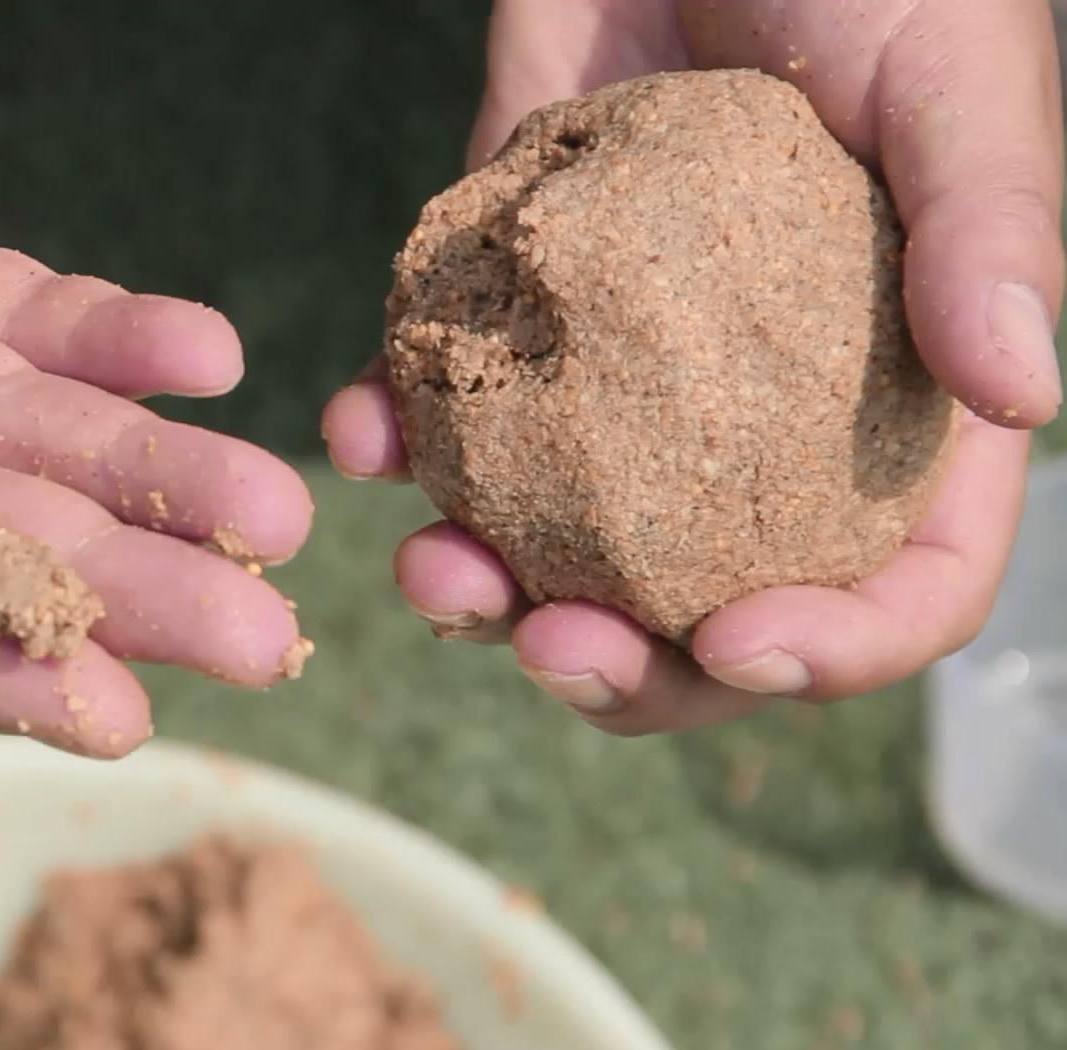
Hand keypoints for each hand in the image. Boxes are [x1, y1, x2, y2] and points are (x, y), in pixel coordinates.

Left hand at [323, 0, 1061, 732]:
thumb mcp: (950, 73)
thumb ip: (989, 227)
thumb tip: (1033, 395)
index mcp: (899, 400)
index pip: (902, 579)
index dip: (836, 649)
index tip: (736, 646)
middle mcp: (759, 422)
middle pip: (709, 610)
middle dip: (626, 666)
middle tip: (545, 648)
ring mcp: (626, 384)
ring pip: (562, 546)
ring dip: (488, 589)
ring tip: (429, 570)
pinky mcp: (517, 313)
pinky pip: (449, 414)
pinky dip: (396, 435)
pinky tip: (358, 428)